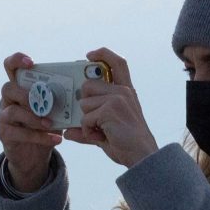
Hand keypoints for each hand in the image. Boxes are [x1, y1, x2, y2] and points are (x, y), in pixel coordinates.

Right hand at [0, 51, 61, 191]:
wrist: (34, 155)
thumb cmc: (45, 126)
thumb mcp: (54, 110)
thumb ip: (60, 98)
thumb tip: (83, 85)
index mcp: (20, 87)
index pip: (11, 67)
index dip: (17, 60)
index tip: (31, 63)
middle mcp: (8, 100)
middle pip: (8, 88)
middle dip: (26, 94)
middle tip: (43, 103)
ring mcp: (3, 117)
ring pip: (13, 111)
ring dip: (34, 117)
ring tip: (51, 124)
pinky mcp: (4, 134)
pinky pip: (18, 133)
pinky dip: (39, 136)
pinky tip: (55, 139)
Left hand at [64, 48, 158, 167]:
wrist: (142, 156)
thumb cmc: (127, 143)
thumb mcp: (106, 131)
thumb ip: (88, 126)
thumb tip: (67, 131)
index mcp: (126, 92)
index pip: (117, 63)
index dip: (103, 54)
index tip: (89, 54)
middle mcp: (122, 91)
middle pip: (88, 85)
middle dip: (85, 104)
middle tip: (94, 121)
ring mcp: (117, 99)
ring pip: (84, 104)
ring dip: (87, 121)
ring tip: (101, 131)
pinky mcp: (109, 109)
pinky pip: (85, 118)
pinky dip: (88, 131)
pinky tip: (101, 136)